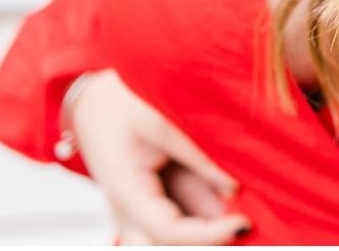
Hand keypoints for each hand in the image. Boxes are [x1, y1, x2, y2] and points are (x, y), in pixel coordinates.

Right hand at [68, 69, 250, 244]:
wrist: (95, 101)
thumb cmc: (122, 106)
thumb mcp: (161, 124)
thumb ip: (196, 157)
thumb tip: (233, 188)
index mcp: (127, 194)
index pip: (168, 231)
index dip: (208, 234)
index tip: (242, 222)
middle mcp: (129, 214)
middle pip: (167, 246)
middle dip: (205, 241)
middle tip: (242, 224)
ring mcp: (139, 214)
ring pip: (172, 239)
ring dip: (205, 230)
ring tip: (242, 211)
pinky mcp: (153, 206)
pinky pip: (179, 221)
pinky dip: (205, 216)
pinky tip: (233, 203)